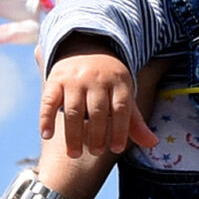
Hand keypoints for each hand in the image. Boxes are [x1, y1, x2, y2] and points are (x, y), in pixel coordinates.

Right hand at [39, 35, 158, 156]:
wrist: (87, 43)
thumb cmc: (110, 81)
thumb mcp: (125, 94)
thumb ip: (134, 121)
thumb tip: (153, 144)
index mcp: (119, 82)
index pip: (122, 108)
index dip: (120, 130)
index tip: (116, 149)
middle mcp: (97, 79)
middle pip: (98, 111)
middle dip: (96, 135)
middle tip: (95, 152)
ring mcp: (75, 79)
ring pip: (74, 110)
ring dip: (73, 134)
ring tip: (75, 154)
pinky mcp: (55, 80)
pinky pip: (49, 101)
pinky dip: (46, 119)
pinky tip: (47, 136)